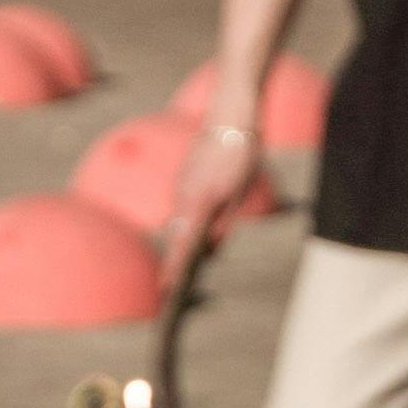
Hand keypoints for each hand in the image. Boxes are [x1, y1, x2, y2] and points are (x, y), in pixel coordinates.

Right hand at [162, 114, 268, 282]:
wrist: (230, 119)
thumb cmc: (240, 157)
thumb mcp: (239, 195)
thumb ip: (223, 225)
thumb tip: (210, 250)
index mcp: (198, 202)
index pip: (182, 243)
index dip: (175, 267)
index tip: (167, 287)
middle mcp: (183, 196)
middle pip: (176, 235)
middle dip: (176, 259)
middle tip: (171, 286)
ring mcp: (180, 185)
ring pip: (178, 220)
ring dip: (182, 239)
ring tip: (183, 264)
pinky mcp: (183, 178)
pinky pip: (181, 206)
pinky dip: (186, 221)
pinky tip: (193, 230)